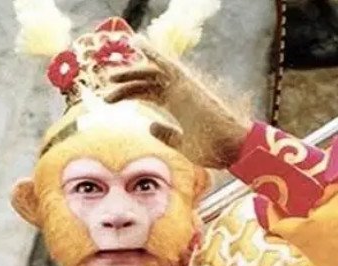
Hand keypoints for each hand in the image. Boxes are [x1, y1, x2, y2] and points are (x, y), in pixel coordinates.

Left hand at [105, 36, 252, 168]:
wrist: (232, 147)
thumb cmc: (213, 149)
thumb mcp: (183, 145)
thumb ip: (167, 135)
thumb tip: (149, 125)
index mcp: (179, 105)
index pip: (149, 93)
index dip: (130, 93)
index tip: (110, 100)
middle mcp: (180, 93)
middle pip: (147, 82)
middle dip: (126, 84)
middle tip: (106, 89)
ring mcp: (184, 87)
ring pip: (153, 74)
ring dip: (131, 73)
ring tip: (110, 77)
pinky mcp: (188, 85)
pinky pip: (169, 64)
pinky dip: (155, 53)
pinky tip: (139, 44)